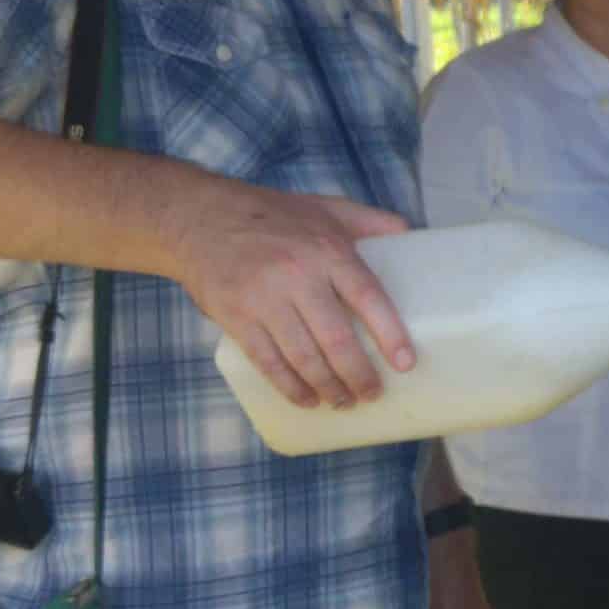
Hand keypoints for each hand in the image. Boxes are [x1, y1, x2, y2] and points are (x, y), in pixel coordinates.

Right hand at [162, 178, 414, 408]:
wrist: (200, 218)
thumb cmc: (271, 215)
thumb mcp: (323, 207)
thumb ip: (368, 220)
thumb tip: (409, 233)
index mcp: (327, 250)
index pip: (367, 297)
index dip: (390, 334)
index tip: (405, 363)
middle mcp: (298, 275)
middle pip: (336, 338)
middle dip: (358, 375)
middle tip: (372, 393)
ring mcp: (264, 299)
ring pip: (303, 357)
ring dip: (327, 387)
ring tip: (343, 401)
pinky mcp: (236, 318)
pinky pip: (268, 362)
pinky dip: (290, 387)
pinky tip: (307, 399)